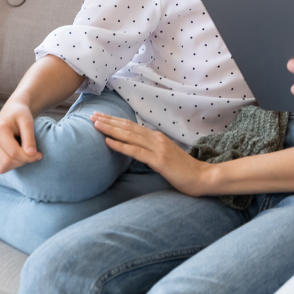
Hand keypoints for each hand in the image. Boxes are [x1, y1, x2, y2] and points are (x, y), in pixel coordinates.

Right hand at [0, 99, 42, 172]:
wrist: (12, 111)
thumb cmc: (21, 115)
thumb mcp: (28, 122)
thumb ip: (29, 138)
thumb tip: (32, 154)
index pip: (14, 153)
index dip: (29, 157)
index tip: (39, 154)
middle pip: (8, 161)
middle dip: (24, 161)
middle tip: (35, 154)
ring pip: (3, 167)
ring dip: (18, 164)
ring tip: (25, 153)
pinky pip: (1, 167)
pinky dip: (12, 165)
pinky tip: (18, 155)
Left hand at [91, 113, 214, 196]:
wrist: (202, 178)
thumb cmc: (184, 170)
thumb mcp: (166, 156)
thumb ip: (153, 150)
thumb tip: (137, 149)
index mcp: (158, 138)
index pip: (132, 126)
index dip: (115, 120)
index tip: (101, 116)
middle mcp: (157, 139)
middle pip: (128, 127)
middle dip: (109, 121)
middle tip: (92, 116)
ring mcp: (158, 149)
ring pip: (130, 136)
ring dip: (111, 129)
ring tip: (96, 124)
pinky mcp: (159, 161)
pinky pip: (136, 152)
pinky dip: (121, 145)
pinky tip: (108, 142)